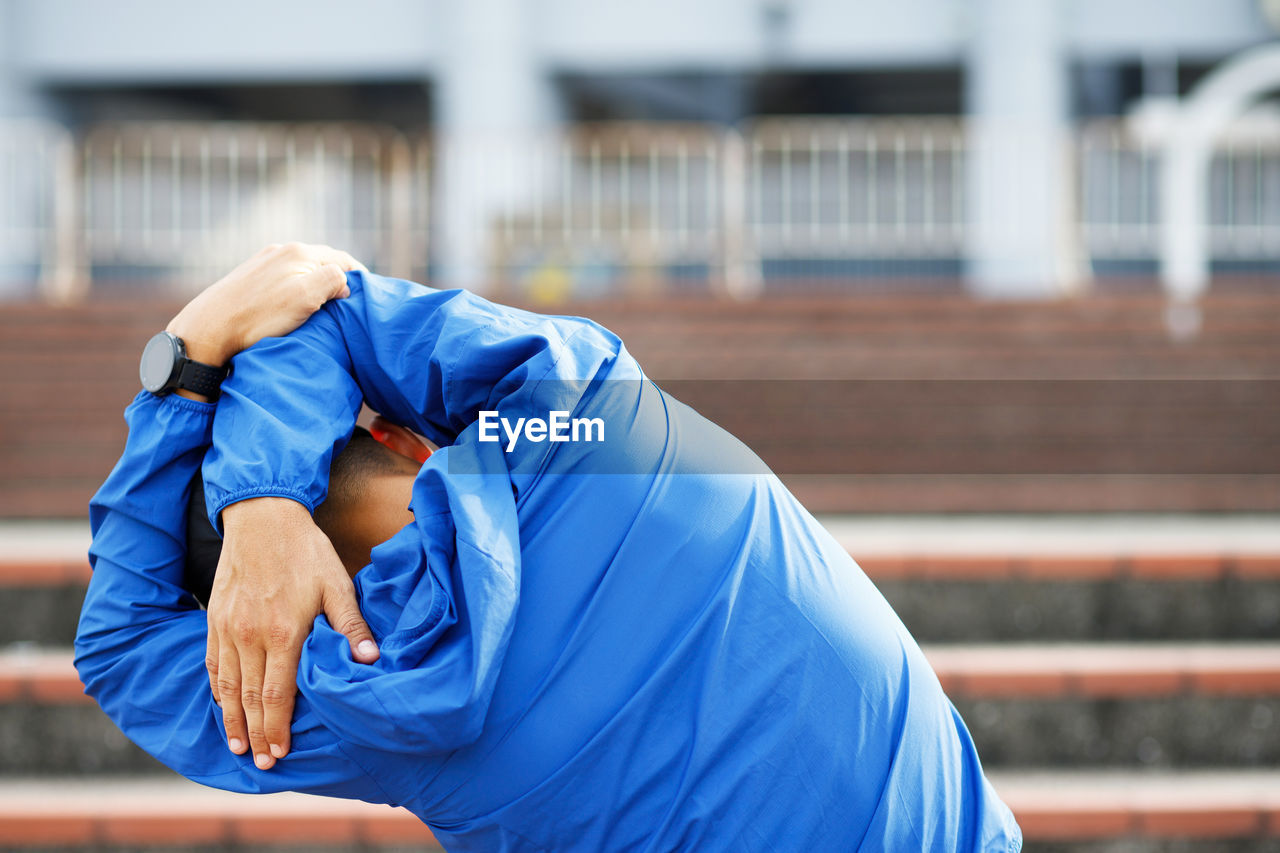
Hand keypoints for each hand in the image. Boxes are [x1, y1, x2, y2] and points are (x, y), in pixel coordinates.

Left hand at [167, 243, 364, 369]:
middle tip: (350, 305)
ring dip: (319, 283)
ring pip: (304, 269)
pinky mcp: (250, 275)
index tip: (368, 300)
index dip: (360, 279)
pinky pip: (285, 276)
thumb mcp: (305, 298)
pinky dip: (299, 287)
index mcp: (299, 253)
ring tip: (327, 306)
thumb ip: (332, 280)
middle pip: (324, 261)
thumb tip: (344, 281)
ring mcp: (263, 261)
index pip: (344, 260)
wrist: (208, 329)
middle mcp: (281, 250)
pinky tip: (297, 305)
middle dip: (340, 279)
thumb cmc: (259, 318)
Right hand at [207, 497, 379, 769]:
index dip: (278, 728)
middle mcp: (250, 636)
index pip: (278, 694)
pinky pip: (213, 664)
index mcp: (283, 632)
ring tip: (237, 747)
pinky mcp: (215, 618)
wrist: (262, 517)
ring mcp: (228, 628)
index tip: (280, 754)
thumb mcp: (337, 584)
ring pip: (227, 686)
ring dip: (232, 720)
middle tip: (261, 764)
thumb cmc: (306, 550)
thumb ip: (351, 625)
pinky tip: (223, 706)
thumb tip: (370, 659)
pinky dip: (217, 690)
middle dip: (256, 734)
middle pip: (250, 698)